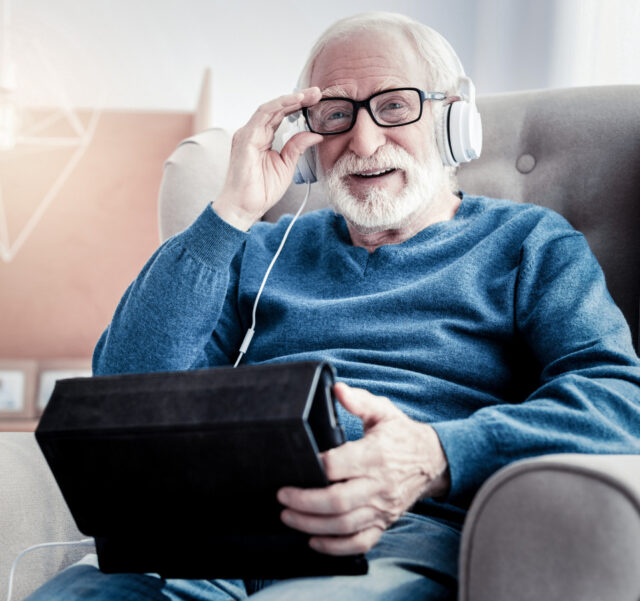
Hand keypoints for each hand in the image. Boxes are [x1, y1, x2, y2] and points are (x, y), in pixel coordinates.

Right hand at [213, 87, 322, 230]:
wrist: (245, 207)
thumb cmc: (261, 190)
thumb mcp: (286, 165)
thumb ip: (297, 147)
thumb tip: (315, 134)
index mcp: (261, 138)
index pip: (281, 116)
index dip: (298, 106)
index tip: (317, 100)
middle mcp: (253, 133)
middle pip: (276, 109)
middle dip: (298, 99)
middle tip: (317, 92)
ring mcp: (247, 134)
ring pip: (270, 108)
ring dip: (290, 99)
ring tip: (309, 95)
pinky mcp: (245, 138)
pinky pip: (263, 115)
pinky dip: (280, 106)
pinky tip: (296, 102)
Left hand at [277, 382, 449, 555]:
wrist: (433, 460)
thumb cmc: (401, 435)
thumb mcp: (383, 411)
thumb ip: (359, 401)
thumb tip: (337, 388)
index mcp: (375, 455)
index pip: (338, 465)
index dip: (314, 467)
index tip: (296, 464)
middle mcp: (378, 485)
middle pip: (337, 501)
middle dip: (304, 502)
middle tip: (282, 496)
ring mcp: (382, 508)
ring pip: (344, 525)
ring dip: (312, 525)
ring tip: (288, 517)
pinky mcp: (384, 523)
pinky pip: (359, 542)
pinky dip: (334, 547)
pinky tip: (313, 541)